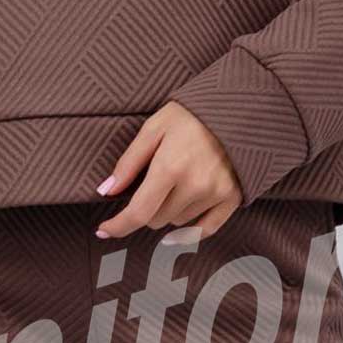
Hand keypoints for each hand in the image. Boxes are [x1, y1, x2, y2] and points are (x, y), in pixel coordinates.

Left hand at [93, 102, 242, 239]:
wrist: (238, 108)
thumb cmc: (191, 115)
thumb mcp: (153, 128)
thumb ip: (129, 162)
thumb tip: (106, 190)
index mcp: (170, 167)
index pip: (138, 212)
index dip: (118, 225)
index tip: (104, 229)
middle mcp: (194, 185)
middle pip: (156, 219)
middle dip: (146, 208)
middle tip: (152, 186)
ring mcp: (216, 193)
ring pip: (177, 222)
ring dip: (169, 210)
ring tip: (177, 183)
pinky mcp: (233, 198)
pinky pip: (205, 230)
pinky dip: (189, 232)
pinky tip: (176, 234)